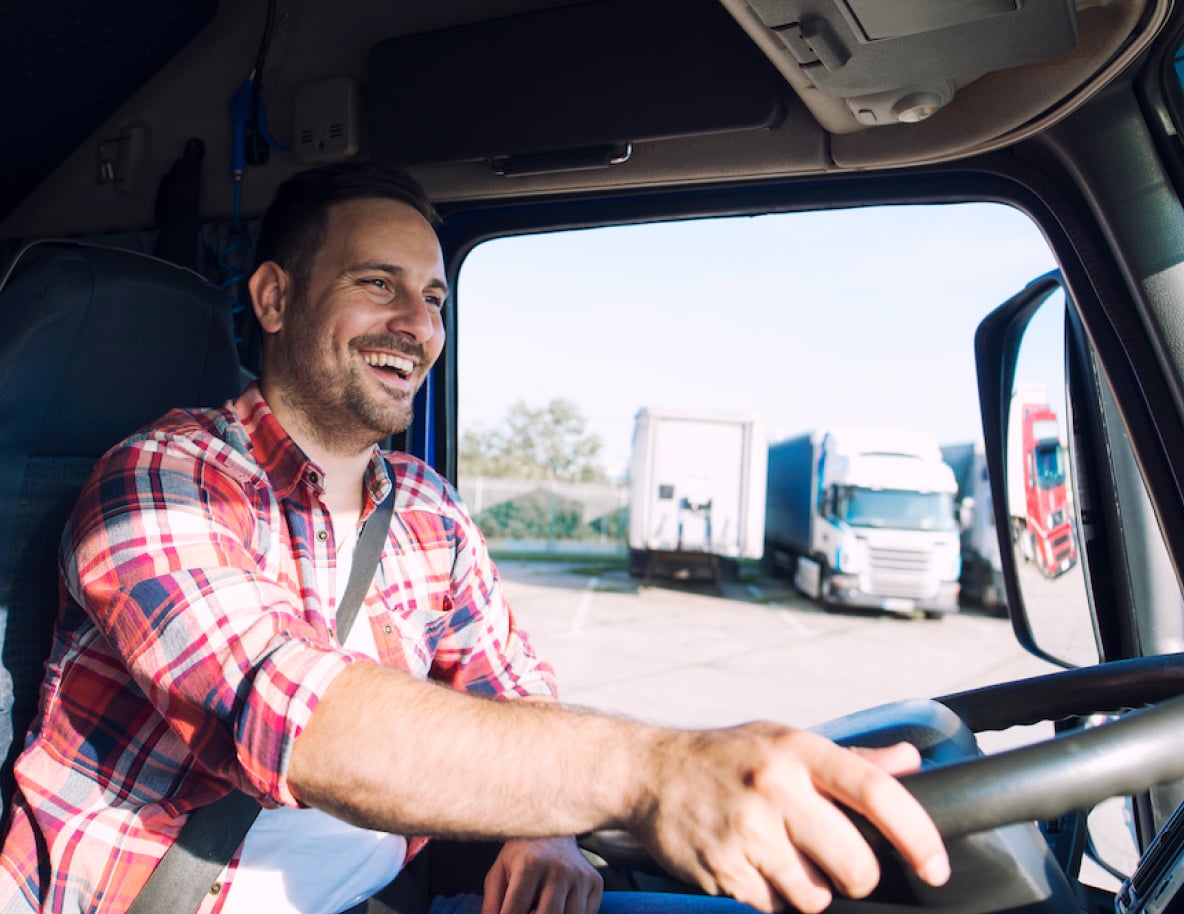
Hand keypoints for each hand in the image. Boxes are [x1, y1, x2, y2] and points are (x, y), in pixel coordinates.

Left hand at [481, 836, 603, 913]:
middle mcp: (558, 869)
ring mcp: (580, 876)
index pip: (515, 910)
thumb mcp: (500, 871)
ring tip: (541, 908)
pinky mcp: (595, 882)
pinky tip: (558, 907)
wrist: (554, 827)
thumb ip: (492, 902)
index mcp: (530, 864)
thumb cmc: (522, 853)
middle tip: (529, 911)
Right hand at [635, 724, 949, 913]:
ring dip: (807, 888)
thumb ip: (852, 759)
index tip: (934, 866)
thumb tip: (910, 760)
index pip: (876, 793)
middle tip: (833, 860)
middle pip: (855, 865)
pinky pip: (773, 908)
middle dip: (855, 876)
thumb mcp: (785, 741)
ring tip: (779, 854)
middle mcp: (775, 788)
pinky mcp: (723, 870)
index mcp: (798, 750)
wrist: (649, 772)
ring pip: (815, 895)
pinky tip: (749, 864)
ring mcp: (747, 831)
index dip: (917, 835)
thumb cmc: (726, 757)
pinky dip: (769, 897)